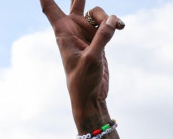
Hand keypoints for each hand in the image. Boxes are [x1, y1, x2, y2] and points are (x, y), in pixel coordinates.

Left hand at [40, 0, 123, 138]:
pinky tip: (122, 27)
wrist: (90, 96)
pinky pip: (107, 23)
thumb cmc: (83, 80)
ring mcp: (86, 34)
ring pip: (96, 12)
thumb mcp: (92, 58)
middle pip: (75, 2)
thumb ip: (102, 37)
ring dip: (106, 16)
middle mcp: (73, 30)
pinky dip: (115, 23)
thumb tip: (113, 19)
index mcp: (63, 33)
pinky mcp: (98, 39)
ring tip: (116, 28)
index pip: (50, 9)